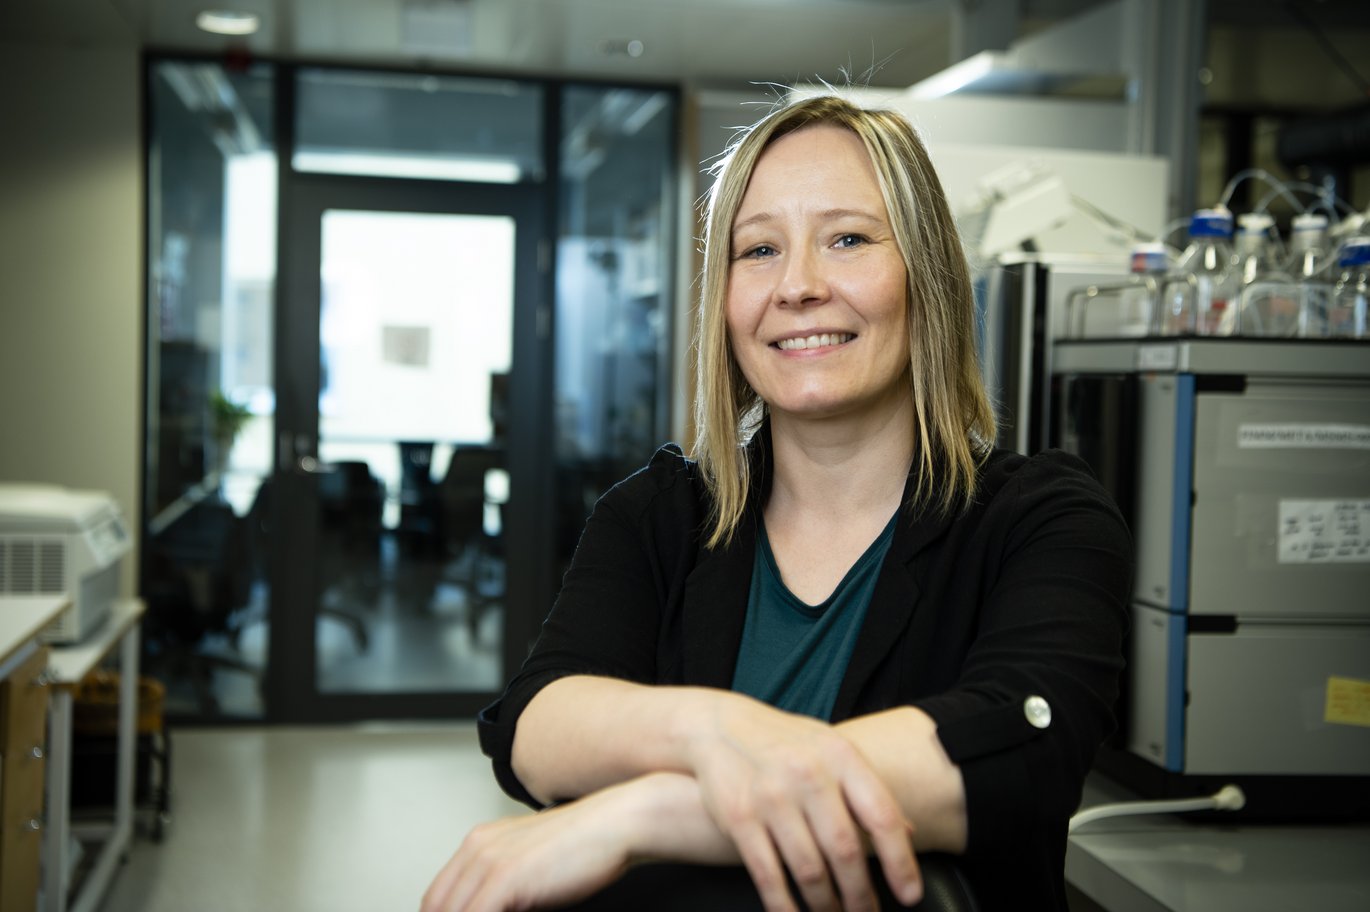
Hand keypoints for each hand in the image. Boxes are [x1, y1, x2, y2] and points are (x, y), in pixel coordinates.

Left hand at [421, 790, 634, 911]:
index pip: (436, 898)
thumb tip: (495, 906)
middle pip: (436, 907)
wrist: (615, 824)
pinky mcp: (504, 878)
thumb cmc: (585, 846)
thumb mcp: (531, 863)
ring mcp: (487, 862)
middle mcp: (476, 849)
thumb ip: (505, 887)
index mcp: (478, 843)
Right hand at [686, 695, 921, 911]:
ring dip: (825, 905)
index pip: (880, 816)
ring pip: (809, 870)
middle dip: (861, 894)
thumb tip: (909, 831)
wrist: (718, 726)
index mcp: (840, 756)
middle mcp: (808, 774)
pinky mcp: (739, 817)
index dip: (900, 861)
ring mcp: (771, 796)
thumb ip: (867, 788)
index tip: (909, 896)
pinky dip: (784, 906)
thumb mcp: (832, 750)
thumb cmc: (786, 743)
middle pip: (845, 850)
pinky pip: (768, 875)